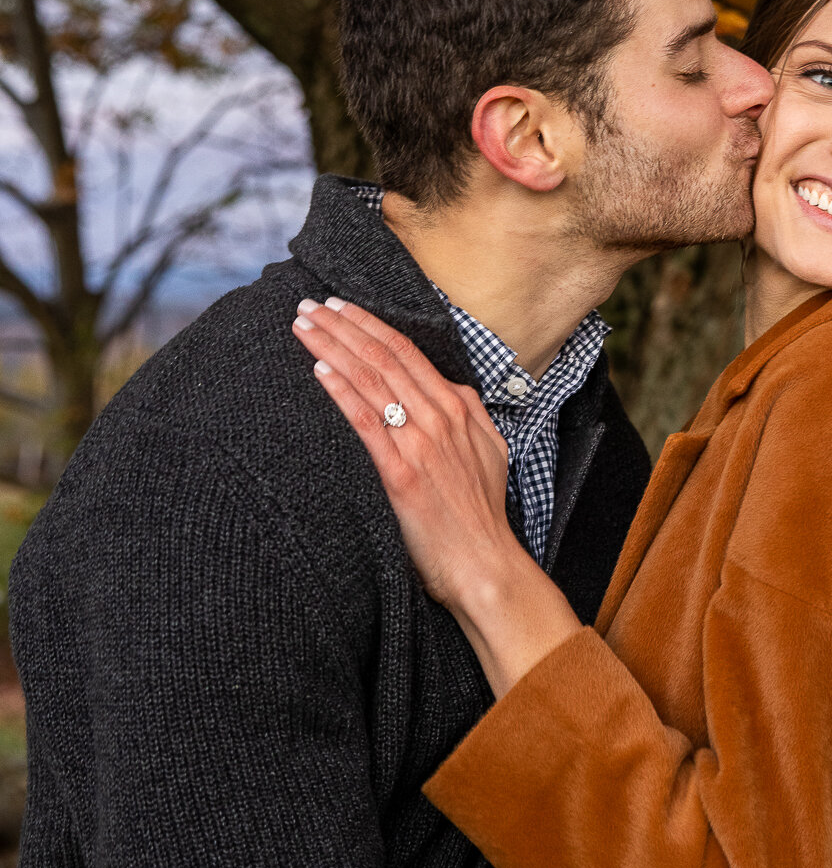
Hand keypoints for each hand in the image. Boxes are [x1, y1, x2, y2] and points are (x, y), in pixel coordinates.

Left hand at [292, 295, 579, 695]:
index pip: (407, 351)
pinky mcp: (401, 473)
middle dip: (343, 325)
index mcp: (459, 407)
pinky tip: (319, 370)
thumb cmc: (482, 515)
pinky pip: (366, 422)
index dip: (370, 324)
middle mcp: (440, 417)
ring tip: (304, 326)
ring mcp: (421, 442)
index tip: (341, 306)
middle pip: (383, 357)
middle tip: (309, 303)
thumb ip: (469, 415)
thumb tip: (449, 388)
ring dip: (333, 347)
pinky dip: (341, 392)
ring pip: (371, 380)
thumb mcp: (491, 451)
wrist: (485, 564)